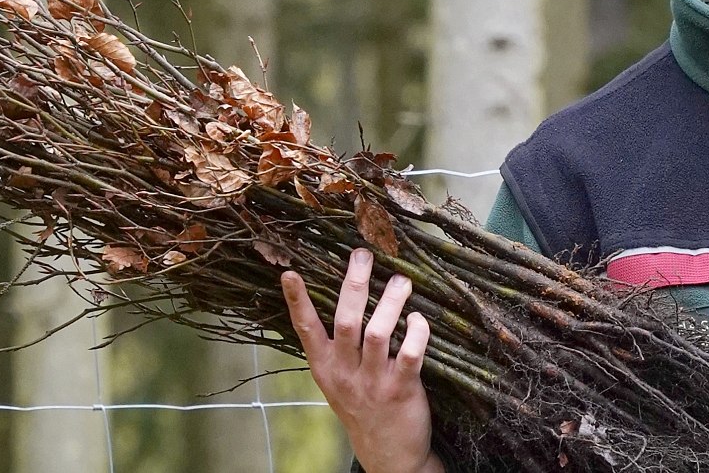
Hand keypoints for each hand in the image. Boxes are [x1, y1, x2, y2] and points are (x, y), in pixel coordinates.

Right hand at [282, 249, 443, 472]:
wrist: (387, 452)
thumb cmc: (362, 405)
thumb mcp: (337, 379)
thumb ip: (335, 346)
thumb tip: (344, 296)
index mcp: (325, 366)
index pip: (306, 328)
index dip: (297, 300)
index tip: (289, 272)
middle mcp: (345, 372)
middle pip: (345, 320)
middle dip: (354, 284)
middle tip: (362, 255)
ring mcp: (373, 381)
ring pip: (378, 333)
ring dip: (390, 302)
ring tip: (401, 280)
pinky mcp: (401, 389)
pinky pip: (410, 355)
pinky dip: (416, 332)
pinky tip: (419, 318)